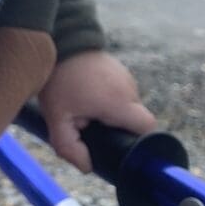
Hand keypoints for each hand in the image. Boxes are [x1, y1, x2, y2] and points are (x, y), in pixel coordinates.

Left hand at [37, 50, 155, 172]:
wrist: (59, 38)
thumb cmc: (58, 79)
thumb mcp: (57, 117)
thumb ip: (70, 147)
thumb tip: (87, 167)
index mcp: (120, 103)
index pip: (147, 128)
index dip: (134, 138)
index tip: (115, 139)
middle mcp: (129, 88)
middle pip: (134, 118)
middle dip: (115, 125)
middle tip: (89, 121)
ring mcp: (125, 75)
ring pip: (125, 103)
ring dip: (109, 109)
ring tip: (83, 102)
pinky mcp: (118, 66)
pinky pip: (119, 90)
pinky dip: (106, 94)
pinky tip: (86, 90)